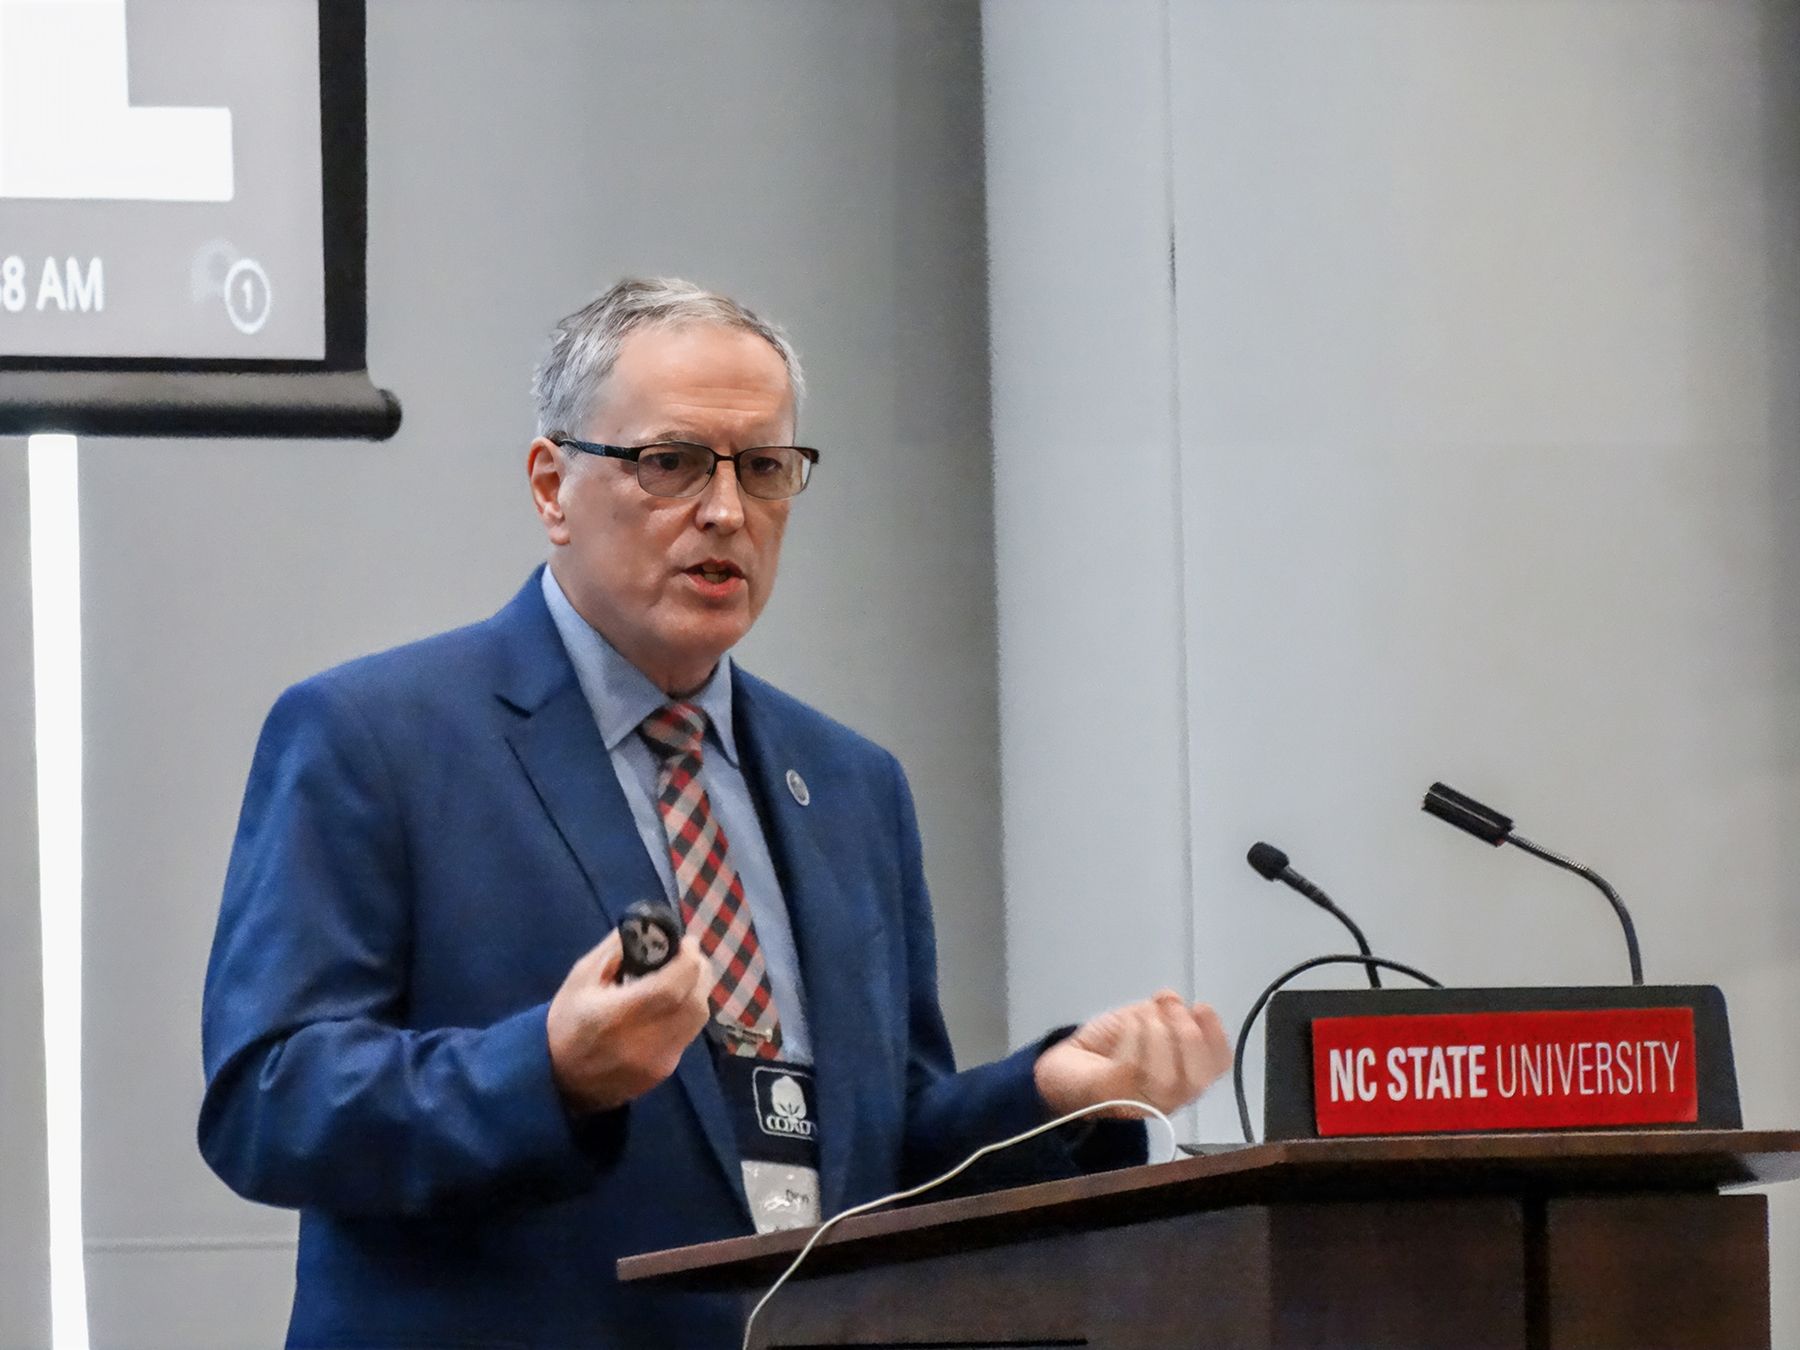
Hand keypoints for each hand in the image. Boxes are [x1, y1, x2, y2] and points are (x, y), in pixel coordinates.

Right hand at [546, 931, 710, 1113]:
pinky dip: (688, 1011)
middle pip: (695, 1003)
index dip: (687, 960)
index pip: (671, 988)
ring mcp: (659, 1062)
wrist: (560, 1082)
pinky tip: (672, 1002)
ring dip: (698, 990)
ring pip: (699, 1019)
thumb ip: (615, 950)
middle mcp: (644, 1042)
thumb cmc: (566, 1024)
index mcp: (617, 1016)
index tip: (686, 941)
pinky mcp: (665, 1072)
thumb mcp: (580, 978)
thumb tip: (647, 928)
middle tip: (687, 954)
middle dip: (698, 971)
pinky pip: (689, 1034)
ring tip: (683, 974)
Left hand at [1033, 990, 1230, 1119]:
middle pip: (1197, 1078)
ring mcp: (1139, 1101)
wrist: (1062, 1072)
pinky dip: (1134, 1038)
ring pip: (1166, 1078)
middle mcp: (1168, 1097)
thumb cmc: (1108, 1049)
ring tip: (1144, 1014)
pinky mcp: (1111, 1095)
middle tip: (1170, 1007)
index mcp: (1183, 1077)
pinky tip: (1128, 1022)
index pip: (1217, 1066)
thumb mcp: (1142, 1024)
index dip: (1216, 1036)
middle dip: (1189, 1036)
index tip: (1201, 1006)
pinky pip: (1131, 1070)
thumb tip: (1171, 998)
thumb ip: (1161, 1013)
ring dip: (1159, 1034)